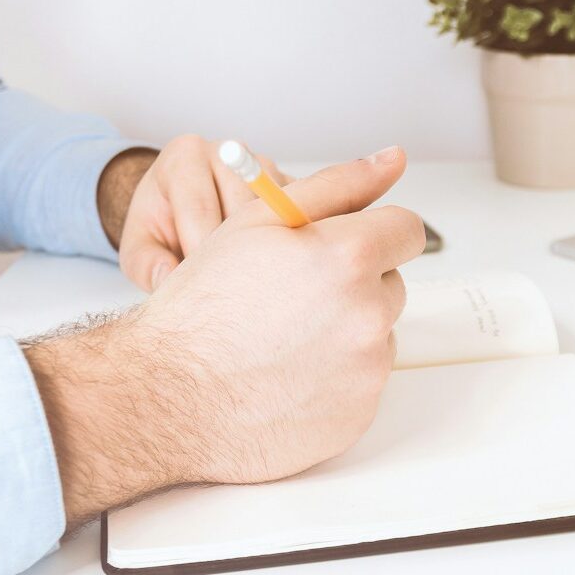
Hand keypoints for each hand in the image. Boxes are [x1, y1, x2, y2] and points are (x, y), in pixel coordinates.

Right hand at [29, 146, 421, 526]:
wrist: (169, 396)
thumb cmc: (204, 307)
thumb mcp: (258, 222)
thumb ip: (336, 185)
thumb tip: (392, 159)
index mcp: (349, 257)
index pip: (406, 230)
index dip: (372, 234)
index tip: (345, 247)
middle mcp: (368, 315)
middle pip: (390, 285)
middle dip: (353, 285)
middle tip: (292, 298)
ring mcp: (367, 371)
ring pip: (376, 336)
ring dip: (345, 333)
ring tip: (283, 341)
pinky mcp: (359, 416)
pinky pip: (362, 384)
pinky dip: (334, 379)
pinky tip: (285, 377)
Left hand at [98, 134, 290, 291]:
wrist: (182, 208)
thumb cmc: (160, 227)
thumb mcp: (138, 248)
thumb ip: (146, 264)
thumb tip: (168, 279)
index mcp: (184, 156)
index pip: (199, 207)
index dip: (201, 253)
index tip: (201, 288)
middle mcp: (228, 151)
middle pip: (242, 209)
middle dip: (235, 254)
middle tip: (228, 290)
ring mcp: (264, 165)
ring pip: (276, 214)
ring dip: (266, 251)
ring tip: (250, 281)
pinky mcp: (291, 183)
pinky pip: (300, 216)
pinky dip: (289, 245)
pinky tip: (273, 269)